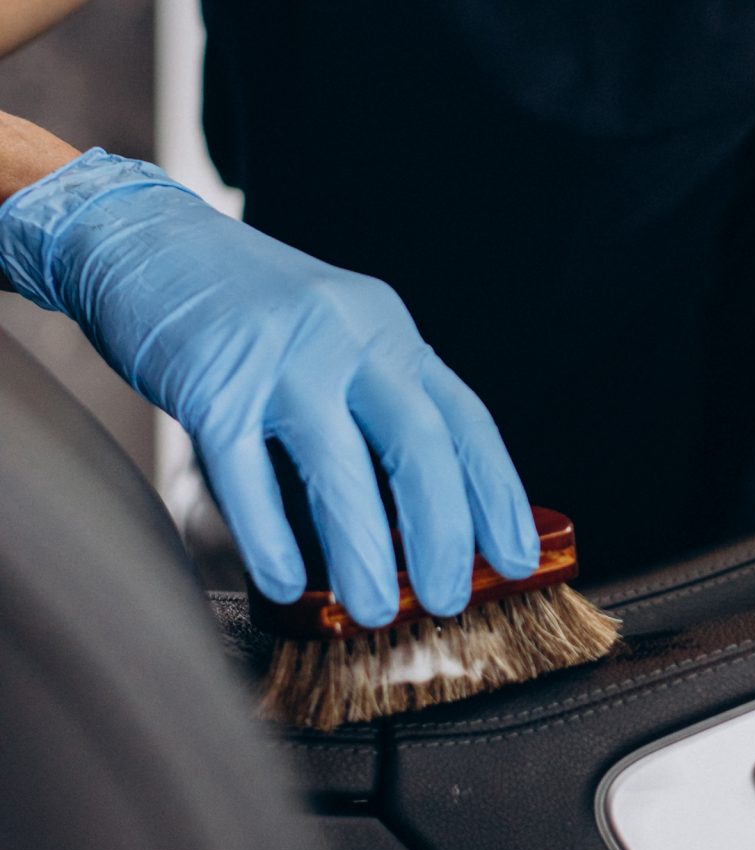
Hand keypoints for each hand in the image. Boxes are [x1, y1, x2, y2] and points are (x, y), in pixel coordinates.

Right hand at [0, 149, 539, 625]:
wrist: (141, 239)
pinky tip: (283, 583)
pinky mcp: (211, 383)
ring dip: (364, 553)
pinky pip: (247, 475)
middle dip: (443, 533)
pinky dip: (269, 538)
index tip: (518, 559)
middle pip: (420, 445)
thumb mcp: (333, 333)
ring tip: (377, 611)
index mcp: (387, 330)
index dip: (498, 494)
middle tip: (450, 601)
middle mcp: (347, 337)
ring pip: (339, 468)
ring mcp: (279, 357)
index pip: (465, 419)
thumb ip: (372, 401)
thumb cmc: (241, 307)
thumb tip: (416, 511)